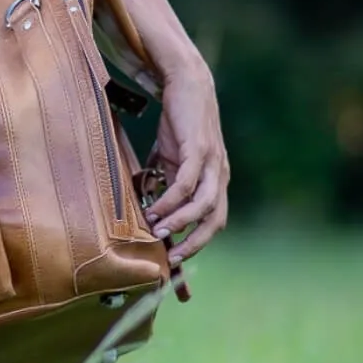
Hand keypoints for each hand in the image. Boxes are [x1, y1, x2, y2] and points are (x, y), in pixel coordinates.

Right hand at [146, 57, 229, 266]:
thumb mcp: (169, 160)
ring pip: (204, 206)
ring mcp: (213, 164)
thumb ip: (161, 183)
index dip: (195, 252)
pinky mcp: (200, 149)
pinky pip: (188, 182)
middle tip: (172, 261)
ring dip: (181, 224)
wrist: (188, 81)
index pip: (210, 225)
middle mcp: (220, 177)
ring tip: (158, 234)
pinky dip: (172, 199)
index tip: (181, 281)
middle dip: (194, 245)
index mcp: (215, 183)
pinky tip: (155, 209)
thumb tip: (142, 208)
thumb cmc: (178, 123)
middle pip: (215, 222)